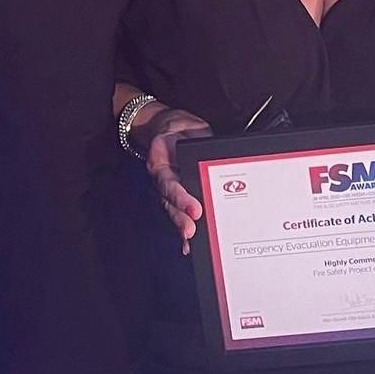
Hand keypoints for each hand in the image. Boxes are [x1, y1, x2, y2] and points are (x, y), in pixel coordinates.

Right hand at [142, 107, 211, 253]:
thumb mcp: (188, 131)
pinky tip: (189, 245)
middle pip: (170, 204)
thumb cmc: (181, 131)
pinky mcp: (179, 196)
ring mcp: (170, 190)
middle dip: (182, 219)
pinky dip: (184, 230)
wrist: (172, 129)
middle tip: (192, 231)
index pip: (171, 184)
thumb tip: (212, 155)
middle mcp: (164, 180)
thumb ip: (198, 142)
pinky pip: (179, 213)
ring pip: (173, 212)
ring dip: (183, 228)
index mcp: (161, 162)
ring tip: (190, 241)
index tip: (195, 209)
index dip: (182, 198)